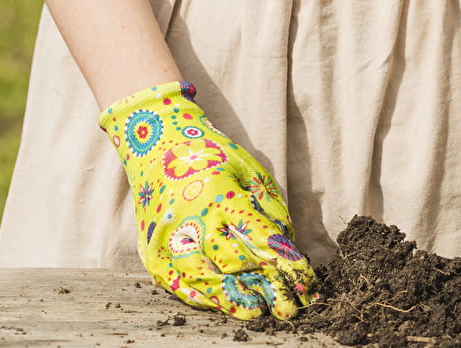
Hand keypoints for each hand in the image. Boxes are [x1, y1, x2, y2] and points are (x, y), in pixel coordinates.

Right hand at [100, 82, 316, 319]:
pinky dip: (204, 299)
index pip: (261, 239)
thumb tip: (288, 249)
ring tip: (258, 312)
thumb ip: (270, 210)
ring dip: (235, 301)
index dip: (287, 264)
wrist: (158, 149)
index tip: (307, 283)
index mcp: (220, 196)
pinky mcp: (153, 253)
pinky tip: (225, 305)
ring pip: (205, 282)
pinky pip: (179, 285)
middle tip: (289, 308)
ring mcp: (169, 239)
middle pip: (234, 265)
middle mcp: (192, 220)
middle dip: (266, 289)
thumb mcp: (251, 173)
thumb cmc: (214, 158)